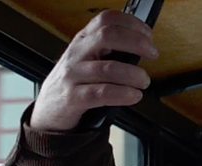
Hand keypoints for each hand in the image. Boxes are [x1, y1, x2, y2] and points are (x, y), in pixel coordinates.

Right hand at [30, 10, 158, 131]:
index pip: (106, 20)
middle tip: (152, 54)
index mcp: (83, 40)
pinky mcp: (73, 97)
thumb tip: (143, 47)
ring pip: (108, 68)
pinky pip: (102, 93)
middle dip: (137, 43)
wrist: (49, 109)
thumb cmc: (74, 82)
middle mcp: (77, 54)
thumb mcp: (86, 59)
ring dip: (134, 74)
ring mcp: (73, 75)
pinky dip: (123, 94)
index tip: (148, 35)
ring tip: (143, 81)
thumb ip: (108, 50)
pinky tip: (133, 95)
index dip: (132, 24)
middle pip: (108, 36)